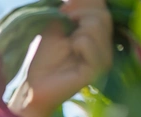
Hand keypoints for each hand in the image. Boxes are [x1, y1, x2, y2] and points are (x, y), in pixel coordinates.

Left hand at [9, 0, 113, 116]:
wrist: (35, 85)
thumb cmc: (44, 57)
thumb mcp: (57, 25)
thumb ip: (72, 8)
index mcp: (99, 34)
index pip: (102, 7)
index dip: (84, 3)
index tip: (64, 11)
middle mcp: (106, 45)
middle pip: (103, 14)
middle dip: (78, 13)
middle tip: (63, 24)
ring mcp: (104, 58)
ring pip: (97, 25)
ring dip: (75, 31)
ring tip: (68, 45)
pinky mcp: (97, 69)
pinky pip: (88, 42)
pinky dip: (75, 43)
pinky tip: (71, 54)